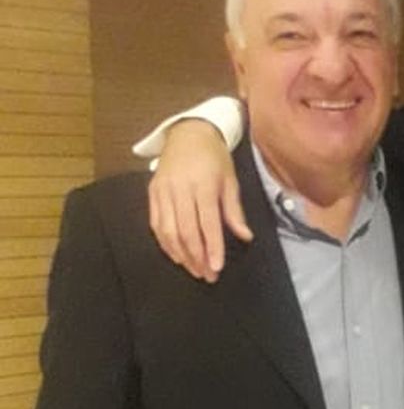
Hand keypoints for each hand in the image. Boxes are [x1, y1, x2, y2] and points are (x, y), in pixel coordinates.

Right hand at [148, 120, 250, 280]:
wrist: (188, 133)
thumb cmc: (214, 158)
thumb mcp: (230, 181)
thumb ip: (234, 211)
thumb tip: (245, 237)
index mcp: (204, 184)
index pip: (207, 223)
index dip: (212, 247)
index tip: (216, 267)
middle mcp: (180, 188)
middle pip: (186, 231)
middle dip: (197, 257)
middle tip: (208, 275)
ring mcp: (163, 190)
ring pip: (168, 230)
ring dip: (181, 255)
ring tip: (195, 270)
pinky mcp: (152, 193)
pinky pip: (155, 223)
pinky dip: (165, 243)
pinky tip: (177, 256)